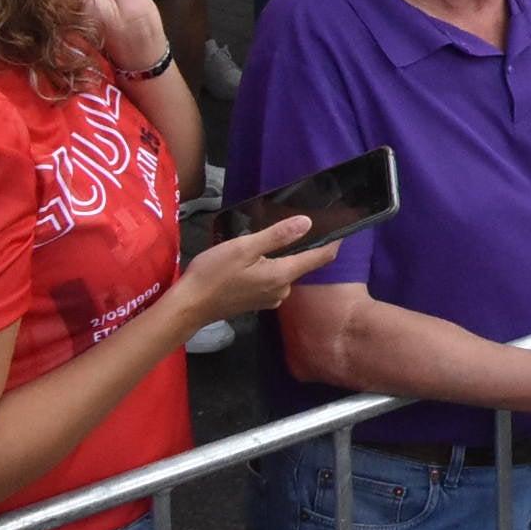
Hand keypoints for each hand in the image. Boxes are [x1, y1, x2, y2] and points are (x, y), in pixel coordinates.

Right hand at [172, 213, 342, 328]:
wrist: (187, 307)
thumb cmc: (213, 274)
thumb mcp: (244, 248)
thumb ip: (277, 236)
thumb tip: (307, 223)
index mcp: (282, 275)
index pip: (319, 257)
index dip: (333, 242)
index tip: (342, 226)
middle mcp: (282, 289)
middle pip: (302, 263)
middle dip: (302, 245)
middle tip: (297, 223)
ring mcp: (269, 298)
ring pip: (285, 271)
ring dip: (282, 257)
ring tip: (272, 238)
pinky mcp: (257, 301)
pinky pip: (272, 279)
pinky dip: (270, 267)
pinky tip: (256, 259)